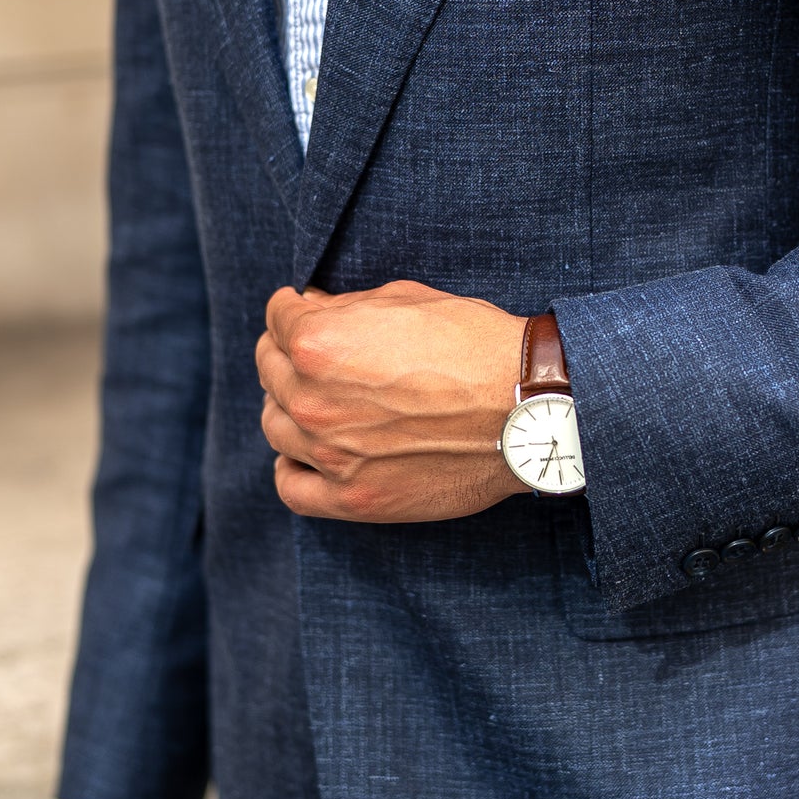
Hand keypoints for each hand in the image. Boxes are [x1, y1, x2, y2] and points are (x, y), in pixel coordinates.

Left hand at [256, 280, 527, 522]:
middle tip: (314, 351)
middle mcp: (313, 400)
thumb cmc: (476, 345)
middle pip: (270, 369)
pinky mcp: (354, 498)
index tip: (303, 309)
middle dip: (287, 351)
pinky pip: (291, 486)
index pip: (277, 318)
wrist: (528, 407)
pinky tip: (306, 452)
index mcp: (319, 343)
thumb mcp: (407, 299)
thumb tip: (309, 308)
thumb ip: (344, 306)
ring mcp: (330, 454)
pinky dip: (291, 466)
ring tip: (316, 399)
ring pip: (275, 426)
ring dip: (288, 405)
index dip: (292, 308)